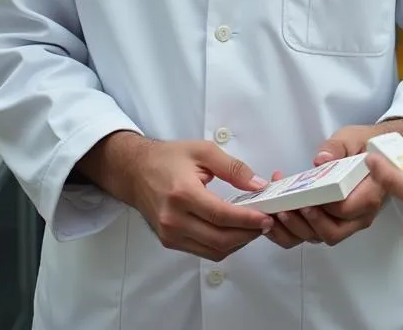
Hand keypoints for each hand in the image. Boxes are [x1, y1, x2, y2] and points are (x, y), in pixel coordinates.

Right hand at [100, 135, 274, 261]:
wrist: (135, 171)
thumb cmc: (169, 158)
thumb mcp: (204, 151)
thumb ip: (233, 168)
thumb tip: (259, 185)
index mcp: (182, 194)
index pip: (221, 215)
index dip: (247, 220)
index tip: (267, 217)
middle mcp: (173, 220)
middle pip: (219, 238)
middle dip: (247, 234)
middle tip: (267, 223)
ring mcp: (170, 234)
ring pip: (212, 250)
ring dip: (238, 243)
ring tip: (254, 227)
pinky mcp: (170, 241)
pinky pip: (202, 251)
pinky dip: (223, 245)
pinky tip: (235, 231)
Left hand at [269, 122, 402, 247]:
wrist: (370, 152)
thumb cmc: (362, 145)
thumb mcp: (351, 138)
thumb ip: (337, 148)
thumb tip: (321, 160)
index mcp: (369, 193)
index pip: (347, 210)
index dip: (325, 208)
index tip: (306, 199)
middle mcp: (359, 215)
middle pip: (332, 232)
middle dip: (305, 223)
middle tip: (285, 208)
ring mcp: (345, 222)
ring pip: (319, 238)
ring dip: (294, 229)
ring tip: (275, 211)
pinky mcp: (331, 223)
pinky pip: (311, 236)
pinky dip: (290, 233)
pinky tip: (274, 219)